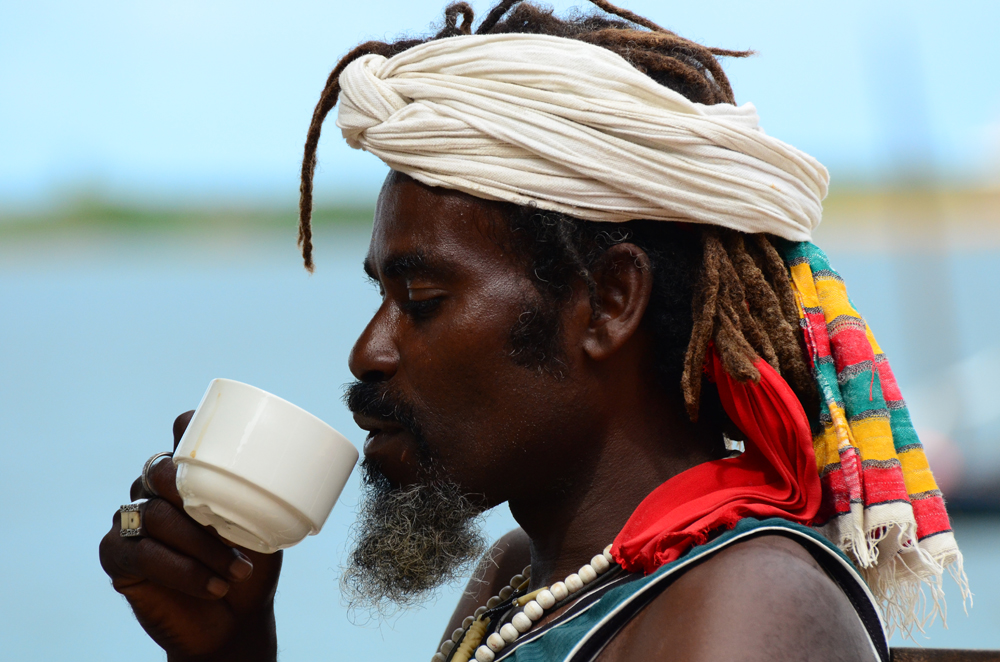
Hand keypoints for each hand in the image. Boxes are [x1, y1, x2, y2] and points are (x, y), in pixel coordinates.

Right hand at [99, 412, 282, 660]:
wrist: (235, 622)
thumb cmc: (250, 568)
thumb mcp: (267, 530)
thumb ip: (265, 500)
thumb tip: (294, 474)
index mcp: (191, 476)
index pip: (181, 435)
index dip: (189, 428)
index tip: (217, 441)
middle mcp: (156, 492)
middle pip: (159, 471)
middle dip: (191, 491)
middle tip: (225, 520)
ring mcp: (133, 522)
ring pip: (155, 515)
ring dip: (201, 545)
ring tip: (237, 570)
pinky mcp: (118, 558)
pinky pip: (139, 553)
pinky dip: (180, 571)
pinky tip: (212, 586)